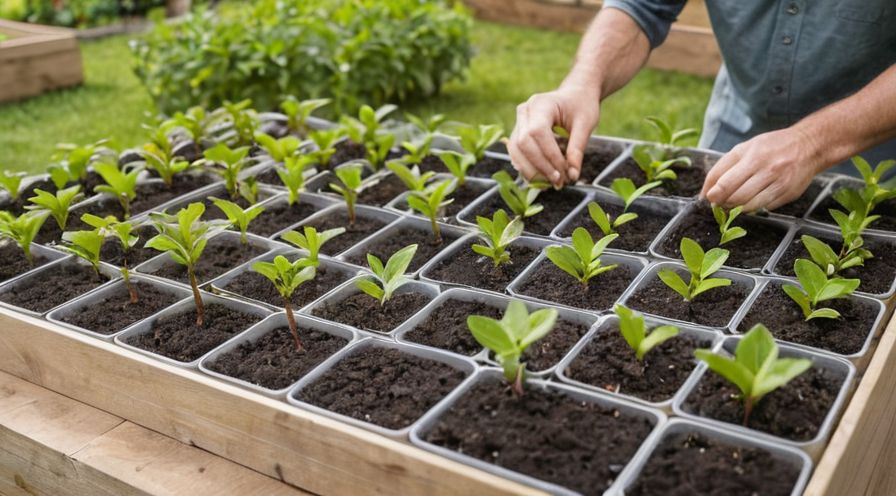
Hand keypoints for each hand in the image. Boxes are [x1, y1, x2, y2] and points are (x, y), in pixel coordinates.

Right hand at [508, 85, 599, 185]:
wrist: (574, 95)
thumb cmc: (581, 106)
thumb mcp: (586, 124)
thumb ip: (577, 149)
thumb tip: (572, 175)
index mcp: (541, 104)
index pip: (538, 133)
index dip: (549, 156)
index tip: (564, 174)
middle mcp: (525, 111)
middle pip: (523, 143)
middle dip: (540, 166)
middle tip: (558, 182)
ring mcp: (518, 121)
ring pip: (515, 150)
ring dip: (531, 171)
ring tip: (550, 183)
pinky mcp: (517, 132)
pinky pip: (516, 153)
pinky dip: (527, 168)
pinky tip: (541, 177)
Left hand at [701, 128, 821, 210]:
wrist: (809, 146)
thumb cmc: (772, 146)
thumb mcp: (744, 149)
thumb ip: (722, 168)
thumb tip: (705, 192)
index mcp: (754, 156)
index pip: (725, 183)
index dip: (713, 194)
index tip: (708, 197)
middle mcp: (768, 170)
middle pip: (736, 197)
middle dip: (722, 203)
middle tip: (719, 202)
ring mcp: (780, 184)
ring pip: (749, 206)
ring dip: (735, 209)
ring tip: (732, 203)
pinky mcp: (788, 195)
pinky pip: (763, 208)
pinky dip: (751, 208)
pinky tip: (749, 201)